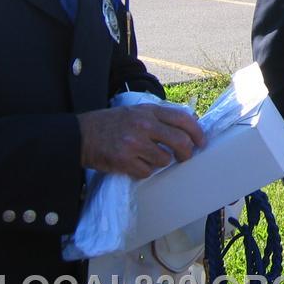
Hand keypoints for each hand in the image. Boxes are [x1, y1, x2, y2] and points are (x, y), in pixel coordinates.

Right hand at [78, 104, 205, 178]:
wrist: (81, 135)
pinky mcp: (124, 160)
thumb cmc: (112, 123)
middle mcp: (144, 125)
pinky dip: (144, 171)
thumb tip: (190, 122)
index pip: (183, 119)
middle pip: (180, 141)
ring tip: (149, 158)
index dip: (197, 132)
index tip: (202, 142)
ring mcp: (134, 143)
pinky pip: (147, 171)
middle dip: (187, 152)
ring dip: (161, 162)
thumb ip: (160, 117)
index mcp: (149, 111)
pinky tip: (136, 165)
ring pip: (164, 159)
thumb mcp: (137, 112)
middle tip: (185, 157)